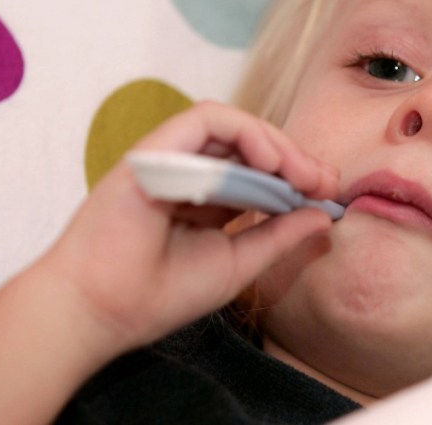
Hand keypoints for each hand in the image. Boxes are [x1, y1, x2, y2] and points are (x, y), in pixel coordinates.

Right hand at [39, 101, 338, 351]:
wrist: (103, 311)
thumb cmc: (161, 293)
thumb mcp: (239, 263)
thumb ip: (279, 236)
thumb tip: (325, 215)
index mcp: (206, 198)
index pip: (259, 170)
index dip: (297, 175)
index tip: (328, 193)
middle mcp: (188, 172)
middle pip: (250, 145)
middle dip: (294, 158)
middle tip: (324, 181)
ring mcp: (169, 158)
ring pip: (232, 125)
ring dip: (275, 143)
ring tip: (302, 173)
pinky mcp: (154, 149)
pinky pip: (206, 120)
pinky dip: (244, 131)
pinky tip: (270, 160)